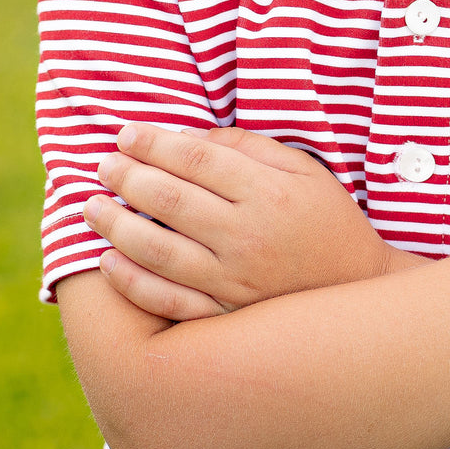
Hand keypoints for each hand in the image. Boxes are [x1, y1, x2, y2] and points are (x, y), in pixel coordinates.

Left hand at [83, 124, 394, 320]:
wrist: (357, 289)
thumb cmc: (327, 219)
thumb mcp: (301, 169)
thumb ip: (249, 148)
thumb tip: (190, 138)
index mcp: (267, 192)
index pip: (195, 159)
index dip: (154, 143)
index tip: (126, 134)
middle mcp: (246, 236)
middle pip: (170, 200)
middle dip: (127, 177)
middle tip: (102, 165)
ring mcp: (233, 280)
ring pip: (159, 251)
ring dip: (117, 226)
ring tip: (92, 207)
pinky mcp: (226, 314)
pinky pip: (168, 301)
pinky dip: (132, 283)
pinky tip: (108, 261)